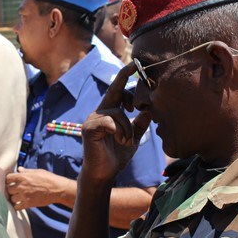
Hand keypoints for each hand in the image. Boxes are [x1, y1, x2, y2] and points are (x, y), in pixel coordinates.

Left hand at [6, 167, 71, 209]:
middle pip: (8, 189)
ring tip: (17, 197)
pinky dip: (17, 206)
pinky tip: (20, 204)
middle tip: (14, 190)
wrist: (57, 189)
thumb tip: (19, 169)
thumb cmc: (48, 178)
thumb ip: (26, 171)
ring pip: (12, 199)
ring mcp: (24, 195)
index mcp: (22, 176)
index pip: (8, 178)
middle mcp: (21, 186)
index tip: (11, 182)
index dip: (8, 180)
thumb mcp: (37, 171)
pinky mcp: (28, 204)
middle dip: (11, 190)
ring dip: (14, 198)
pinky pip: (17, 207)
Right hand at [81, 62, 151, 182]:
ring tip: (127, 142)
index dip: (125, 76)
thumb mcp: (132, 138)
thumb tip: (149, 111)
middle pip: (114, 91)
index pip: (118, 90)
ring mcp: (93, 119)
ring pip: (117, 112)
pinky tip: (121, 142)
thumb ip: (139, 125)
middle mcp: (100, 112)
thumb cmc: (116, 156)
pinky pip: (111, 122)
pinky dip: (120, 132)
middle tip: (136, 70)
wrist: (104, 173)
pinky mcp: (89, 128)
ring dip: (127, 128)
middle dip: (124, 79)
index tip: (136, 64)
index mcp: (110, 112)